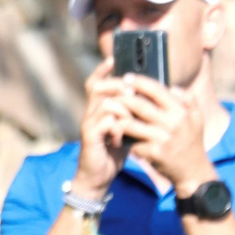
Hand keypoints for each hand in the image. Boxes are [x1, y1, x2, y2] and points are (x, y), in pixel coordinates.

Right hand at [71, 58, 130, 199]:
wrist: (98, 176)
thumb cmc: (112, 152)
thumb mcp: (124, 129)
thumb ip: (130, 114)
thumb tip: (147, 97)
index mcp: (98, 110)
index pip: (95, 83)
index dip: (102, 70)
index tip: (113, 58)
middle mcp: (90, 113)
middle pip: (99, 88)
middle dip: (118, 86)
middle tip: (132, 93)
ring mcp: (88, 124)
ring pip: (106, 104)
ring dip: (123, 109)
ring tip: (131, 119)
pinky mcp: (90, 137)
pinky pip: (106, 122)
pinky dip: (118, 127)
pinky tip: (121, 138)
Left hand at [117, 74, 217, 194]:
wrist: (192, 171)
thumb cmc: (191, 142)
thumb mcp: (196, 120)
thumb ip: (188, 101)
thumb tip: (174, 87)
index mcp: (181, 112)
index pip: (158, 91)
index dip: (140, 83)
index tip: (127, 77)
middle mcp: (173, 124)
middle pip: (140, 106)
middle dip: (122, 98)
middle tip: (111, 94)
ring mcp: (162, 139)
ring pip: (131, 124)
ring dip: (118, 119)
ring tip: (109, 114)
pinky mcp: (153, 153)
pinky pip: (131, 142)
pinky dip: (122, 138)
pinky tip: (115, 135)